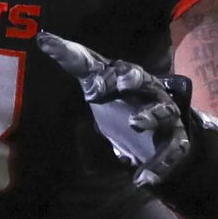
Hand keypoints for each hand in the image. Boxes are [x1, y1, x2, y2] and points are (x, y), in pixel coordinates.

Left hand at [36, 31, 192, 187]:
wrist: (155, 133)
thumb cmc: (119, 102)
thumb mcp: (97, 84)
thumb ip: (73, 61)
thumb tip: (42, 38)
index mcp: (131, 77)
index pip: (122, 68)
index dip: (111, 73)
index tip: (97, 82)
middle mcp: (150, 92)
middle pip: (145, 80)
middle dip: (134, 80)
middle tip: (122, 84)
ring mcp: (165, 116)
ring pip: (163, 112)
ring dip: (150, 116)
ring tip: (136, 124)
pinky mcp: (174, 142)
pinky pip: (171, 152)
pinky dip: (159, 166)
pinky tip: (143, 179)